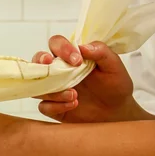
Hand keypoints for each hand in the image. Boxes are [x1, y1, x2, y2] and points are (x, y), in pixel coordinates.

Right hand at [32, 36, 151, 122]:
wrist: (117, 111)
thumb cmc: (115, 85)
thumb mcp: (113, 65)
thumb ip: (101, 52)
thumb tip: (83, 46)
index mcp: (71, 56)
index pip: (56, 44)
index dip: (62, 48)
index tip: (77, 60)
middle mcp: (59, 71)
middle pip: (37, 61)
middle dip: (40, 61)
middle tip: (50, 63)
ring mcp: (54, 90)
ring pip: (37, 86)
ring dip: (52, 91)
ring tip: (75, 95)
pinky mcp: (54, 108)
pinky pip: (44, 106)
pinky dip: (56, 106)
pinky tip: (73, 105)